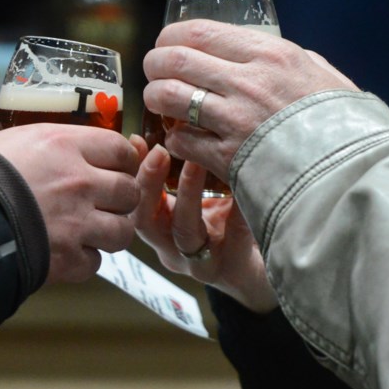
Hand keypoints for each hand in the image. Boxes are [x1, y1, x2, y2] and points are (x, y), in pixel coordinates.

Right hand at [0, 114, 139, 283]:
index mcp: (64, 145)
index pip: (121, 149)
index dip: (122, 159)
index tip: (115, 165)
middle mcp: (80, 182)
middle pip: (129, 191)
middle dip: (120, 198)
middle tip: (103, 201)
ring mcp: (78, 223)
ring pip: (123, 231)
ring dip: (110, 232)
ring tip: (92, 232)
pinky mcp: (68, 260)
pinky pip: (95, 263)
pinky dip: (84, 261)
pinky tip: (68, 255)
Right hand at [129, 137, 276, 313]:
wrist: (257, 271)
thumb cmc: (224, 224)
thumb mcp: (196, 194)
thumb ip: (179, 165)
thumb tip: (168, 117)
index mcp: (160, 225)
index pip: (133, 200)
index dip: (131, 172)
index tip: (136, 140)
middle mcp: (171, 246)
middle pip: (145, 220)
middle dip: (148, 184)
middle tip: (159, 151)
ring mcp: (199, 260)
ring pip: (184, 231)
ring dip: (188, 194)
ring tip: (197, 163)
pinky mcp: (230, 267)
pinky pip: (233, 236)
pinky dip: (238, 210)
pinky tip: (245, 186)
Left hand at [143, 19, 358, 181]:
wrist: (354, 174)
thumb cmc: (345, 126)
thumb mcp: (327, 78)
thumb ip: (300, 63)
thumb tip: (283, 57)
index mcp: (271, 54)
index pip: (199, 31)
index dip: (170, 37)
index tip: (165, 44)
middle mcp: (248, 82)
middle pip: (174, 60)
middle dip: (154, 65)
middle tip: (153, 72)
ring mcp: (235, 120)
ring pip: (168, 97)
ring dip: (155, 99)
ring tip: (158, 103)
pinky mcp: (228, 157)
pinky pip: (181, 141)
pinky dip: (175, 140)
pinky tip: (181, 141)